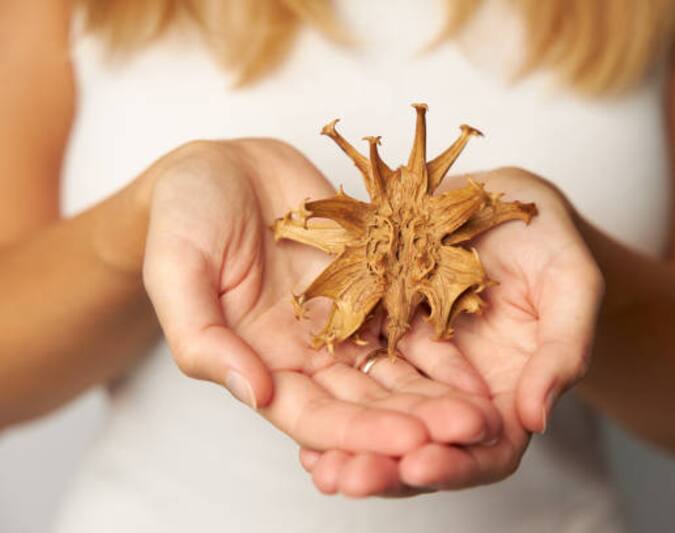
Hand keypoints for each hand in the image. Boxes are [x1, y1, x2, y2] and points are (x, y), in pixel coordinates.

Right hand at [142, 139, 502, 457]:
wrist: (222, 167)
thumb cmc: (184, 218)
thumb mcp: (175, 272)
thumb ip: (203, 337)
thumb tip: (253, 392)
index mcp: (261, 362)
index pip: (314, 415)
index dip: (362, 432)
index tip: (410, 444)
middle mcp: (309, 352)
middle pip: (369, 399)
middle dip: (418, 419)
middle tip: (471, 430)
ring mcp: (344, 317)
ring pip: (398, 366)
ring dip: (440, 389)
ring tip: (485, 405)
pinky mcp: (372, 281)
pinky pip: (411, 314)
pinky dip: (443, 337)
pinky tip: (478, 352)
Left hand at [300, 167, 602, 494]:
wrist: (500, 195)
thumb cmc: (550, 240)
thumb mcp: (572, 286)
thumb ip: (563, 349)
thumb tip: (536, 417)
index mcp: (510, 393)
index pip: (487, 451)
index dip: (456, 465)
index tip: (419, 466)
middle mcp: (456, 388)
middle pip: (423, 445)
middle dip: (384, 466)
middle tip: (345, 477)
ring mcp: (415, 361)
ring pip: (380, 414)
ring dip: (346, 442)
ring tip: (316, 463)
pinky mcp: (380, 328)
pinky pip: (351, 364)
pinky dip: (326, 389)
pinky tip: (291, 402)